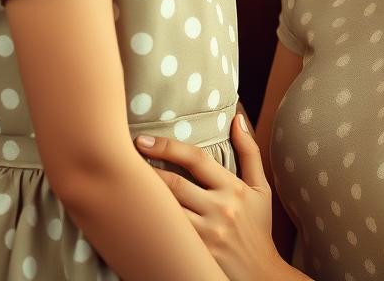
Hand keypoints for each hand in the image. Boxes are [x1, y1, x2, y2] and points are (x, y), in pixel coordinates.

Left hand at [136, 113, 280, 280]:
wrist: (260, 275)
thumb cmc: (258, 228)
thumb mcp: (261, 189)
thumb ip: (249, 151)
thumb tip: (237, 118)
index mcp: (234, 188)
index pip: (196, 159)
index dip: (166, 146)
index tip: (142, 140)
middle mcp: (220, 209)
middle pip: (174, 184)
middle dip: (146, 170)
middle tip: (123, 159)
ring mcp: (207, 235)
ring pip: (167, 210)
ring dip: (145, 196)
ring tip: (123, 184)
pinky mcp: (197, 255)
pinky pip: (168, 234)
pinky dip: (151, 222)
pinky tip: (133, 215)